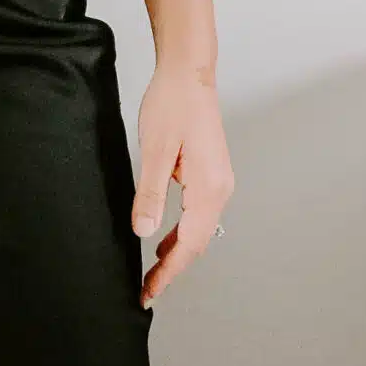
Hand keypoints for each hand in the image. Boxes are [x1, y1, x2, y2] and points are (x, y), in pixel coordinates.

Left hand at [130, 59, 232, 306]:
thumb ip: (150, 194)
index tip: (150, 292)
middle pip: (198, 243)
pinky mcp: (211, 174)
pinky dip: (183, 233)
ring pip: (199, 231)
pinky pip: (199, 215)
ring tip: (153, 272)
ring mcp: (219, 182)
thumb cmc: (172, 105)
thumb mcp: (155, 151)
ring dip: (178, 253)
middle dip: (172, 269)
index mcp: (209, 188)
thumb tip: (145, 232)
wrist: (189, 74)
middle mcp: (221, 189)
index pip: (189, 244)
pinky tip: (166, 239)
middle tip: (147, 290)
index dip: (168, 272)